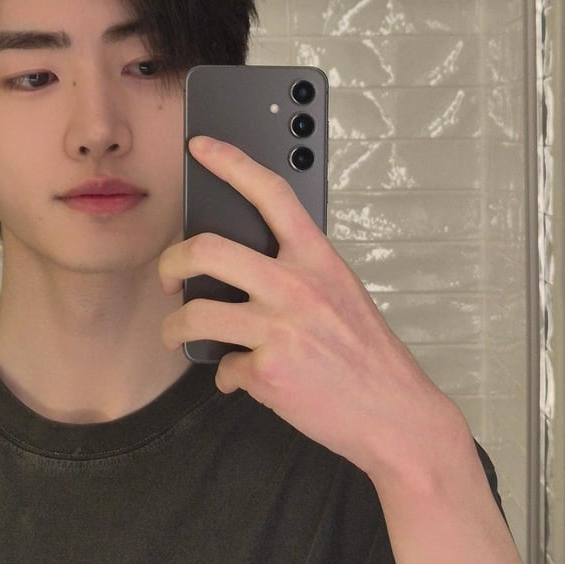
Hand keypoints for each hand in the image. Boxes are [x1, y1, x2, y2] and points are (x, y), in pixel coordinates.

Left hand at [159, 137, 460, 482]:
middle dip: (171, 263)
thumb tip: (246, 274)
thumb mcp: (342, 295)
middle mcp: (296, 287)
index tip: (203, 148)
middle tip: (169, 277)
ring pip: (196, 315)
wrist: (395, 414)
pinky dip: (229, 378)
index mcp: (318, 259)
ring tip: (176, 335)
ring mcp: (280, 328)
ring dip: (174, 328)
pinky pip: (224, 368)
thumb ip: (299, 275)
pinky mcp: (268, 371)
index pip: (271, 193)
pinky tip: (244, 380)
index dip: (231, 163)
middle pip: (207, 250)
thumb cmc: (370, 357)